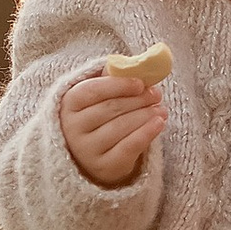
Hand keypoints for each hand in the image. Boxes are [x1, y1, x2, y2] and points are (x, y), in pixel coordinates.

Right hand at [59, 67, 166, 187]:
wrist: (91, 155)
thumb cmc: (98, 117)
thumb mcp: (98, 96)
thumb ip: (112, 77)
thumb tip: (138, 62)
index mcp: (69, 104)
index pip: (92, 90)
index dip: (118, 85)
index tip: (140, 83)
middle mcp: (72, 128)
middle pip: (110, 109)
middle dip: (137, 100)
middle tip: (157, 94)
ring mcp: (86, 150)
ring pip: (120, 127)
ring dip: (145, 116)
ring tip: (162, 109)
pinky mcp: (103, 167)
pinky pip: (128, 148)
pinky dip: (146, 134)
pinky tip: (159, 124)